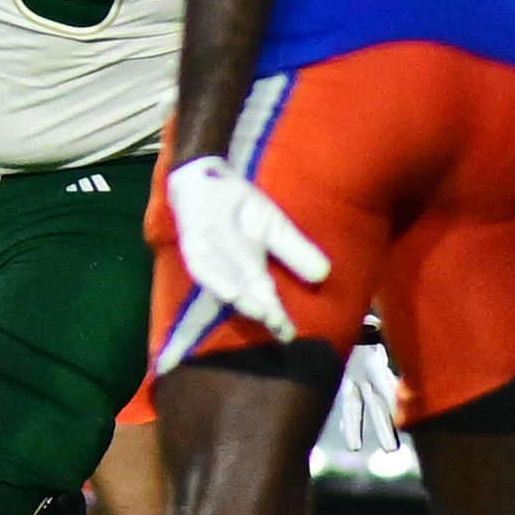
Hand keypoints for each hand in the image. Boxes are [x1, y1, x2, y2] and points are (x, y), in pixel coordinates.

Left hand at [162, 156, 329, 340]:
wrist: (204, 179)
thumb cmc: (237, 206)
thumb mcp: (273, 225)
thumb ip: (294, 249)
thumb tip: (323, 275)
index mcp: (251, 269)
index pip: (266, 298)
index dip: (277, 317)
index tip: (290, 335)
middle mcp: (230, 271)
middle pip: (247, 297)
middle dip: (263, 313)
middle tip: (280, 329)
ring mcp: (209, 260)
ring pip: (226, 286)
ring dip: (242, 300)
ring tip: (261, 313)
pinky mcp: (192, 247)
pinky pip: (202, 268)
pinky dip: (216, 280)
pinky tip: (231, 291)